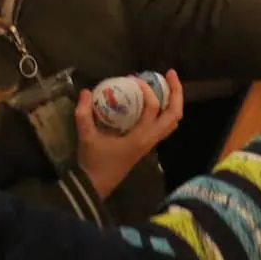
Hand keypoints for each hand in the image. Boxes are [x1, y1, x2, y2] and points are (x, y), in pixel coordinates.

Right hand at [75, 71, 185, 195]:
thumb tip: (85, 91)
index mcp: (140, 137)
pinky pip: (163, 126)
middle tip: (169, 74)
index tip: (134, 80)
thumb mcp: (86, 137)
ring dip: (173, 102)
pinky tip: (153, 101)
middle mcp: (150, 140)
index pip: (153, 109)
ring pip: (172, 122)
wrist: (95, 185)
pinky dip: (164, 111)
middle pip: (174, 115)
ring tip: (166, 85)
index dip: (147, 91)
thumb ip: (84, 114)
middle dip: (176, 93)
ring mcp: (150, 143)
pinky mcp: (146, 145)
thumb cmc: (93, 162)